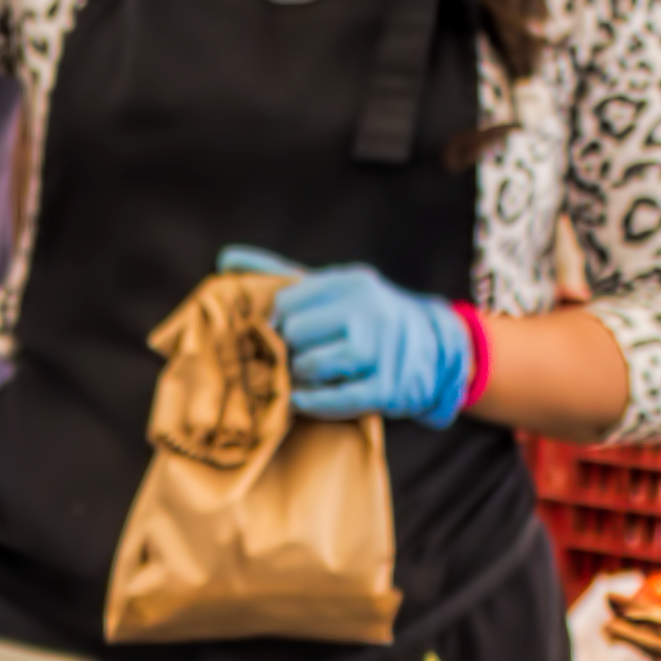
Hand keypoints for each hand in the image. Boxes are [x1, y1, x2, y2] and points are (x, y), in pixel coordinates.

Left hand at [223, 246, 478, 427]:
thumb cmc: (365, 318)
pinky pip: (334, 399)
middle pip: (295, 334)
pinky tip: (300, 400)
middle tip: (282, 359)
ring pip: (311, 365)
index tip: (272, 333)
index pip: (286, 302)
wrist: (435, 350)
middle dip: (284, 350)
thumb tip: (226, 258)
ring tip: (297, 377)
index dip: (271, 323)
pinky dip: (311, 402)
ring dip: (296, 377)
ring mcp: (379, 348)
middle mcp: (367, 309)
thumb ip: (280, 275)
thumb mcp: (332, 290)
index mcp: (350, 282)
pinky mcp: (386, 387)